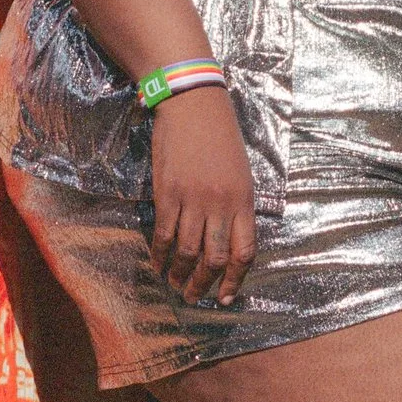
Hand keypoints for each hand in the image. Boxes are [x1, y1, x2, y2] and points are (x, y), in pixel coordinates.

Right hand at [149, 88, 255, 307]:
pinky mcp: (167, 194)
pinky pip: (163, 234)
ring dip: (180, 274)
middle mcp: (221, 205)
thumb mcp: (241, 173)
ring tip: (174, 285)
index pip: (244, 252)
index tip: (225, 296)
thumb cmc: (220, 137)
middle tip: (194, 297)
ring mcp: (193, 200)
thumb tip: (229, 241)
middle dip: (203, 284)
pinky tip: (156, 264)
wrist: (193, 105)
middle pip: (214, 258)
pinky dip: (159, 254)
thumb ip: (237, 207)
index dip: (235, 279)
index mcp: (244, 200)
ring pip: (187, 251)